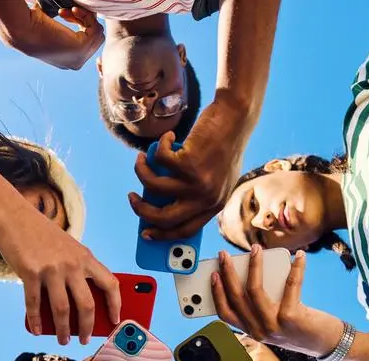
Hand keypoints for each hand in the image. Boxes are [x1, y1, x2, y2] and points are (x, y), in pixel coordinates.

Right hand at [0, 210, 119, 345]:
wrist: (14, 216)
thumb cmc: (41, 235)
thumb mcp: (68, 248)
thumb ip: (77, 271)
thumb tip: (79, 306)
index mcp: (86, 257)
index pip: (111, 283)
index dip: (116, 304)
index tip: (116, 320)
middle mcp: (72, 264)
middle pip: (87, 305)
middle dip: (87, 327)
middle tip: (85, 340)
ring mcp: (51, 269)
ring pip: (62, 310)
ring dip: (63, 330)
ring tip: (63, 340)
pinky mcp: (30, 273)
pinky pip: (35, 304)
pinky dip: (36, 320)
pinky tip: (37, 329)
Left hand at [27, 6, 103, 70]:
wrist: (22, 30)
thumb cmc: (31, 25)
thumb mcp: (53, 27)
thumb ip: (66, 25)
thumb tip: (78, 10)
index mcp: (68, 60)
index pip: (87, 43)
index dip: (81, 25)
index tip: (66, 13)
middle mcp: (75, 63)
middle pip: (94, 39)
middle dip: (84, 21)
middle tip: (67, 11)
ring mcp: (79, 59)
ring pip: (97, 34)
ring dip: (86, 18)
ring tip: (70, 10)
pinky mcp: (81, 49)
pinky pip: (96, 29)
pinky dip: (86, 16)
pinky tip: (72, 10)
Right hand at [128, 98, 248, 240]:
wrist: (235, 118)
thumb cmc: (224, 145)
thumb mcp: (217, 176)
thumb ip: (198, 193)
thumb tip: (163, 203)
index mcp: (215, 205)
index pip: (186, 230)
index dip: (163, 235)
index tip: (146, 232)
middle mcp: (207, 198)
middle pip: (165, 217)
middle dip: (142, 210)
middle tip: (133, 198)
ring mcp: (198, 182)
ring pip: (153, 186)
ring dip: (141, 171)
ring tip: (142, 160)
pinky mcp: (188, 163)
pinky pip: (159, 160)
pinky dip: (159, 146)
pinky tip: (168, 137)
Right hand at [212, 246, 342, 356]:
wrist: (327, 345)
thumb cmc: (301, 329)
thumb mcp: (275, 321)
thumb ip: (262, 306)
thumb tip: (253, 273)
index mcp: (252, 332)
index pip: (225, 313)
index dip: (217, 293)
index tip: (213, 274)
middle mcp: (259, 331)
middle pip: (237, 298)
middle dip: (228, 272)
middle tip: (224, 255)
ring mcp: (274, 326)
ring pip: (255, 290)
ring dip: (254, 266)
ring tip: (256, 249)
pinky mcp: (291, 318)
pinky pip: (290, 285)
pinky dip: (295, 268)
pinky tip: (299, 256)